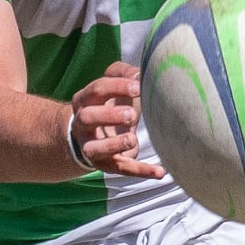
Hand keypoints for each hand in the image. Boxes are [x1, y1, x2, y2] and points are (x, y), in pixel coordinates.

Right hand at [68, 62, 165, 177]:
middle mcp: (83, 123)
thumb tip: (142, 72)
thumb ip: (124, 74)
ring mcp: (91, 146)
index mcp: (85, 99)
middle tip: (131, 114)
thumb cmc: (108, 105)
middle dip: (109, 115)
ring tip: (132, 139)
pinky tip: (160, 172)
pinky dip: (141, 171)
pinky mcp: (105, 164)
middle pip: (88, 117)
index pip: (97, 89)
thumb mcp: (112, 87)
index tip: (138, 87)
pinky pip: (121, 169)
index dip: (117, 87)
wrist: (87, 137)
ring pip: (96, 148)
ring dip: (114, 144)